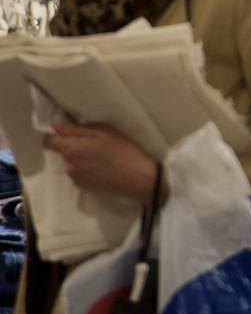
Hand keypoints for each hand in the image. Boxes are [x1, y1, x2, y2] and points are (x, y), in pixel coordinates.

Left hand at [42, 123, 159, 204]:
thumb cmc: (123, 150)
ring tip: (101, 157)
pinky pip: (78, 173)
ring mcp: (74, 178)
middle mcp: (68, 165)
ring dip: (80, 158)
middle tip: (95, 143)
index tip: (67, 131)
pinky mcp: (82, 187)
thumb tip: (58, 126)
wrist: (138, 178)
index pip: (48, 141)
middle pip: (62, 151)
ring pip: (71, 162)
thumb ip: (77, 129)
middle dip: (73, 146)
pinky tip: (102, 169)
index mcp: (71, 149)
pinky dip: (86, 169)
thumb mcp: (105, 132)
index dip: (54, 134)